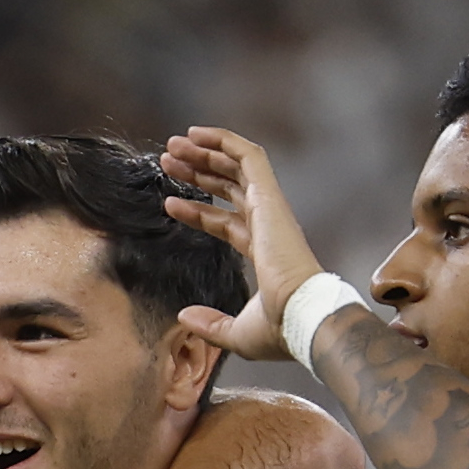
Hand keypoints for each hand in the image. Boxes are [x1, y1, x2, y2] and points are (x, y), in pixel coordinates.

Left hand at [161, 126, 326, 360]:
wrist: (301, 318)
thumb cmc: (279, 330)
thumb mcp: (236, 333)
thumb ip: (211, 324)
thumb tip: (184, 319)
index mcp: (264, 252)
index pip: (225, 222)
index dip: (196, 211)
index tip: (168, 202)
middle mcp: (267, 225)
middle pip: (229, 187)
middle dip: (198, 171)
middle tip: (167, 160)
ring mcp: (270, 209)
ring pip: (235, 167)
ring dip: (204, 152)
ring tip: (172, 145)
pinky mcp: (270, 196)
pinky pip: (248, 156)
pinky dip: (223, 140)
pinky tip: (195, 134)